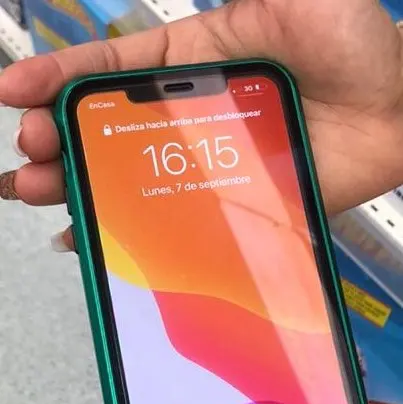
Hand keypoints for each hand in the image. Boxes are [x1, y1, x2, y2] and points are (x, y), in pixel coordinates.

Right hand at [0, 0, 402, 218]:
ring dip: (78, 188)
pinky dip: (131, 234)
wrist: (396, 108)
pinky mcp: (231, 203)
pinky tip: (92, 239)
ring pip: (129, 179)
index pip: (110, 70)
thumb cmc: (352, 45)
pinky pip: (171, 221)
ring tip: (38, 194)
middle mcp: (190, 118)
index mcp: (190, 64)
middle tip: (25, 161)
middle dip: (57, 143)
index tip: (15, 91)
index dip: (59, 78)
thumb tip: (212, 0)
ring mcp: (207, 164)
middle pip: (107, 132)